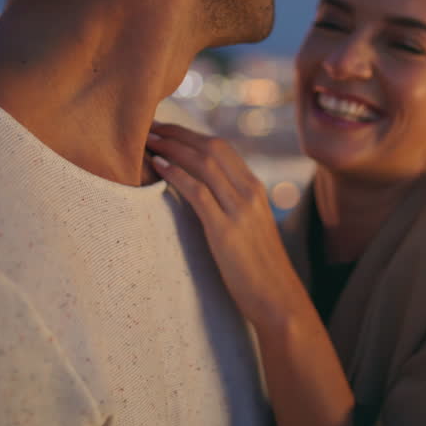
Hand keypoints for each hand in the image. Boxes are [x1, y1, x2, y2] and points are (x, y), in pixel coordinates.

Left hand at [147, 122, 305, 329]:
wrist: (277, 298)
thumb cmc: (258, 268)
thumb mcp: (248, 226)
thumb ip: (230, 204)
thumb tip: (199, 192)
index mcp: (255, 188)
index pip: (220, 147)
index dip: (190, 134)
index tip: (165, 129)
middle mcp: (250, 192)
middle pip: (211, 147)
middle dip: (177, 134)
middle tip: (149, 127)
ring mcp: (240, 210)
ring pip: (204, 164)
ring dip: (172, 148)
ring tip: (147, 141)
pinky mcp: (227, 231)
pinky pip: (199, 193)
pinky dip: (176, 175)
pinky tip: (158, 167)